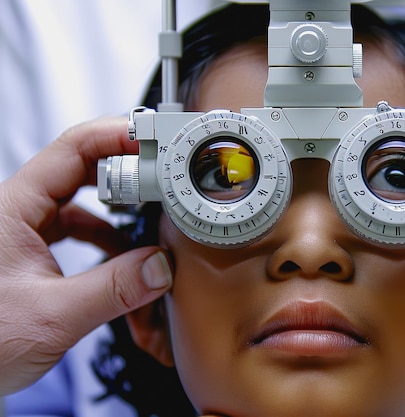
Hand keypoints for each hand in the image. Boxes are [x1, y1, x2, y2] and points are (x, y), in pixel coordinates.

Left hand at [0, 118, 172, 394]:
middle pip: (83, 168)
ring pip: (81, 200)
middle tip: (165, 178)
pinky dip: (105, 237)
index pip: (74, 149)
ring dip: (117, 211)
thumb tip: (161, 267)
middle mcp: (18, 210)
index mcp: (13, 207)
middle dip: (127, 172)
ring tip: (148, 222)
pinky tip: (123, 257)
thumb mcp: (52, 316)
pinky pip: (76, 227)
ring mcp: (25, 229)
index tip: (156, 142)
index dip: (118, 137)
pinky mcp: (31, 249)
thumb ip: (115, 290)